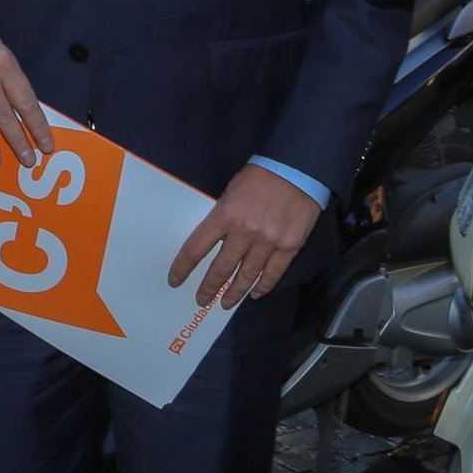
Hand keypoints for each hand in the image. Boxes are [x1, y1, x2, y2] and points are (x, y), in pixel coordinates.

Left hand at [168, 165, 321, 309]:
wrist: (297, 170)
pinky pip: (273, 274)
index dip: (183, 268)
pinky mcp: (289, 247)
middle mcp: (244, 233)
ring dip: (234, 293)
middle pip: (221, 269)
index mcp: (224, 215)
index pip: (196, 248)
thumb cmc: (260, 177)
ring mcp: (268, 242)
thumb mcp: (231, 191)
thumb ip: (222, 216)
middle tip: (201, 299)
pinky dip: (263, 287)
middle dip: (208, 288)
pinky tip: (255, 294)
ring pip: (247, 276)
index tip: (175, 280)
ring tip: (226, 303)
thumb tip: (214, 240)